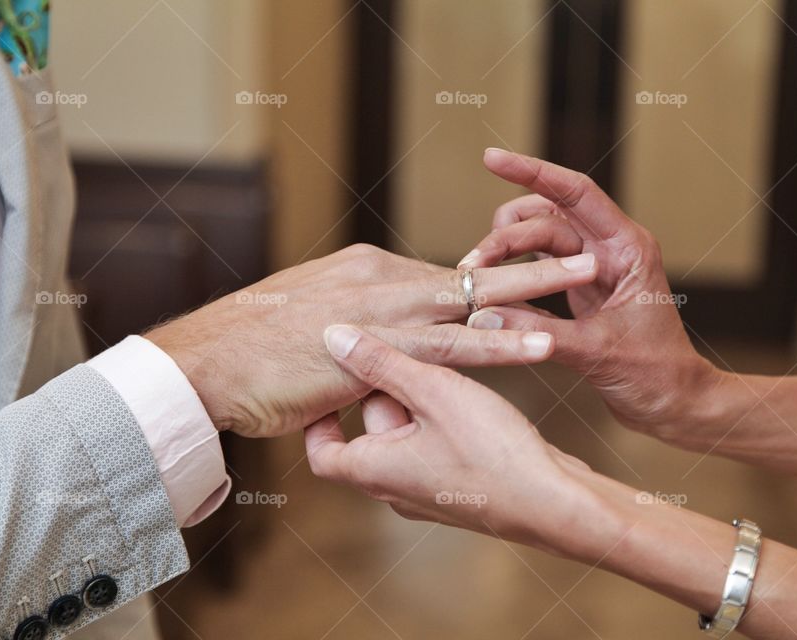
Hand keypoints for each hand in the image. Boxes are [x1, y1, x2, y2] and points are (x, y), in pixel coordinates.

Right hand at [146, 243, 598, 436]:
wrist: (207, 363)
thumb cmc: (250, 348)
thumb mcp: (307, 321)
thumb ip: (352, 326)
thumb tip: (371, 343)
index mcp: (367, 270)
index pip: (440, 275)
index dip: (487, 282)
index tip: (526, 279)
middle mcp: (383, 279)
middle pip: (472, 270)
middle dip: (531, 261)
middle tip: (584, 249)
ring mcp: (385, 312)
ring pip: (477, 299)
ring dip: (537, 289)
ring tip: (589, 274)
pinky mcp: (381, 351)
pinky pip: (456, 348)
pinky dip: (503, 343)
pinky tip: (545, 342)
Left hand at [304, 325, 593, 547]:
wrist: (554, 502)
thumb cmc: (492, 451)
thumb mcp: (433, 392)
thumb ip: (383, 362)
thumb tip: (333, 336)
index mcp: (374, 471)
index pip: (321, 451)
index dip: (319, 416)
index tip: (329, 382)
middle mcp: (395, 489)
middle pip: (369, 433)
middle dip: (383, 391)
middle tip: (404, 352)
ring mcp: (429, 492)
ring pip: (406, 437)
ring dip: (416, 400)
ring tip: (440, 364)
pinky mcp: (460, 488)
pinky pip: (435, 447)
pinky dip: (439, 417)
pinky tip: (466, 389)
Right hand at [460, 149, 719, 433]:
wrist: (673, 405)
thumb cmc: (656, 375)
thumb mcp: (599, 353)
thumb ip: (542, 333)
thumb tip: (485, 315)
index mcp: (626, 249)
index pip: (576, 193)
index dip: (532, 171)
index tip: (491, 158)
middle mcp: (608, 251)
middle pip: (545, 220)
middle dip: (504, 236)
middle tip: (471, 268)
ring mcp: (591, 271)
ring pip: (536, 243)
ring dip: (505, 255)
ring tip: (476, 279)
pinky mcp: (578, 294)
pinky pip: (536, 272)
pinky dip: (512, 278)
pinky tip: (490, 291)